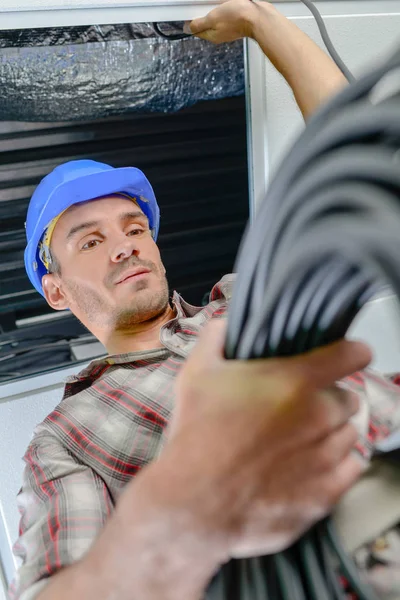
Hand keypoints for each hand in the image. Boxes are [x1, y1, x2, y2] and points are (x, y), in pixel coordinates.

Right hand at [166, 319, 370, 558]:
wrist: (195, 502)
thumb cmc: (196, 434)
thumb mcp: (197, 374)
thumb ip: (215, 338)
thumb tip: (226, 323)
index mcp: (296, 380)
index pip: (353, 354)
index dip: (352, 352)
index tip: (347, 358)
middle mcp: (321, 415)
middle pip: (349, 398)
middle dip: (328, 400)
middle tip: (299, 410)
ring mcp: (327, 456)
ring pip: (350, 434)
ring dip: (332, 433)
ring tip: (300, 442)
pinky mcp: (327, 493)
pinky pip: (352, 468)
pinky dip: (337, 465)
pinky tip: (309, 467)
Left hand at [187, 0, 261, 42]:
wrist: (258, 17)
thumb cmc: (237, 18)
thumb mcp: (212, 19)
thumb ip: (199, 24)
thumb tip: (188, 28)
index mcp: (212, 36)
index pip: (196, 30)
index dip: (192, 20)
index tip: (193, 11)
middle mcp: (219, 34)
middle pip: (206, 23)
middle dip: (204, 13)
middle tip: (207, 6)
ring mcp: (228, 28)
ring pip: (216, 18)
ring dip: (215, 10)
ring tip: (218, 5)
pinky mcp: (236, 21)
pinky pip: (226, 15)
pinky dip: (224, 8)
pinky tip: (226, 4)